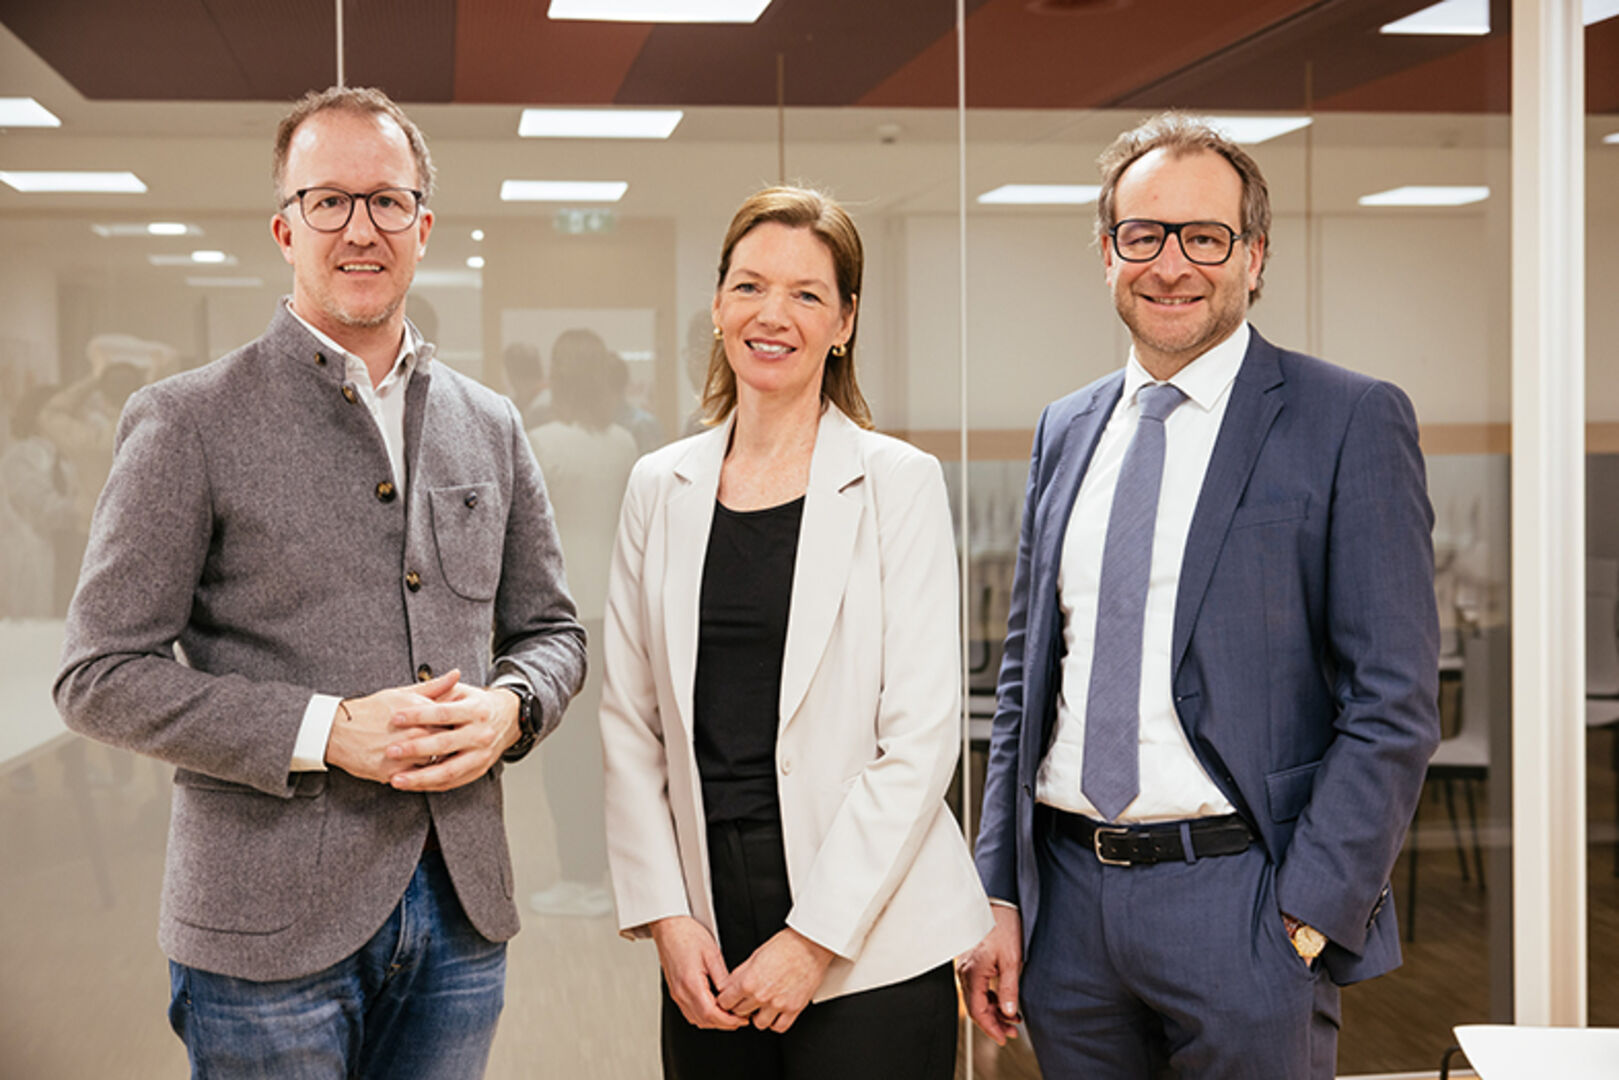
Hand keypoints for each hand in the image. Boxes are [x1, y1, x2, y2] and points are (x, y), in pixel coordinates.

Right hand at [324, 670, 461, 783]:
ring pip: (434, 763)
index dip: (458, 727)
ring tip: (441, 760)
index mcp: (419, 711)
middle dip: (452, 746)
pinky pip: (417, 778)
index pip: (453, 721)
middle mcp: (414, 732)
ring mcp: (404, 754)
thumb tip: (456, 674)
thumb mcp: (402, 694)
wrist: (337, 731)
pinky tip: (423, 771)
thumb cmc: (372, 710)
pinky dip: (422, 776)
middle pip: (446, 743)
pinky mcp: (393, 772)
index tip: (462, 729)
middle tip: (457, 748)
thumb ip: (434, 687)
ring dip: (438, 763)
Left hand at [384, 679, 522, 792]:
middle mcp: (480, 734)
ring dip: (420, 777)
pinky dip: (429, 785)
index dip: (418, 715)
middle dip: (415, 749)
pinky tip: (410, 784)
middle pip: (445, 744)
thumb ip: (439, 692)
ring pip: (448, 770)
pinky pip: (451, 782)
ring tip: (396, 779)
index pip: (443, 713)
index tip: (395, 718)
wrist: (509, 719)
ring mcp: (481, 755)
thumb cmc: (477, 705)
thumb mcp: (462, 692)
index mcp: (476, 710)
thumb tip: (412, 693)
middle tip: (391, 751)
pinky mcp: (478, 770)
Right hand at [650, 916, 746, 1030]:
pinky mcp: (675, 990)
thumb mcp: (712, 954)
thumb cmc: (687, 934)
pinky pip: (689, 1011)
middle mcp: (681, 992)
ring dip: (714, 1021)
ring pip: (696, 1019)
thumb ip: (723, 978)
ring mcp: (676, 993)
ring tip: (730, 1014)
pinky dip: (703, 1015)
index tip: (742, 1019)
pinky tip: (715, 1008)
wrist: (668, 926)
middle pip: (704, 1020)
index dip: (728, 1020)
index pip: (711, 1014)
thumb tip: (733, 995)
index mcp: (691, 983)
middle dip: (724, 1023)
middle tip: (741, 1018)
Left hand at [715, 927, 834, 1032]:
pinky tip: (775, 1012)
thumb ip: (740, 974)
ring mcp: (778, 1004)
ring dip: (758, 1016)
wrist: (810, 946)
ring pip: (759, 1024)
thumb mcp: (755, 955)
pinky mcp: (793, 1009)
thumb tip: (729, 984)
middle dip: (740, 1007)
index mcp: (748, 981)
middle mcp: (762, 995)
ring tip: (762, 1006)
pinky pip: (779, 1027)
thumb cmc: (786, 945)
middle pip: (740, 1013)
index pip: (726, 1002)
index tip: (729, 998)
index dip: (726, 1000)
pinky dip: (776, 1022)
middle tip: (746, 1000)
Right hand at [959, 905, 1022, 1045]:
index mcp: (973, 973)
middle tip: (1012, 1032)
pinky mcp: (973, 962)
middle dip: (994, 1022)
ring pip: (977, 998)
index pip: (978, 1011)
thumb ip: (1009, 989)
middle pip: (976, 1007)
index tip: (1004, 1038)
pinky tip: (1005, 1001)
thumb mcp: (1011, 961)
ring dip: (994, 1010)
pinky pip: (978, 987)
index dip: (991, 1028)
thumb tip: (1009, 1013)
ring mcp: (967, 967)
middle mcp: (965, 972)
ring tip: (1013, 1018)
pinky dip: (991, 997)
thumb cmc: (1003, 927)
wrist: (998, 903)